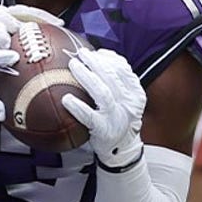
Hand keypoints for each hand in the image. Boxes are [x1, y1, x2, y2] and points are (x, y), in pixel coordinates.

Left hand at [61, 48, 145, 168]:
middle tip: (80, 53)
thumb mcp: (126, 99)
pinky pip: (90, 117)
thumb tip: (102, 54)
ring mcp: (116, 117)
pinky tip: (66, 99)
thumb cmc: (119, 118)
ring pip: (102, 93)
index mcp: (135, 94)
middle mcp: (129, 104)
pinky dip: (78, 107)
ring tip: (74, 66)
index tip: (95, 52)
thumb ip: (118, 79)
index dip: (109, 58)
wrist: (122, 149)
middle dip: (95, 62)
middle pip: (112, 77)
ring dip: (86, 77)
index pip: (124, 70)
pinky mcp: (103, 130)